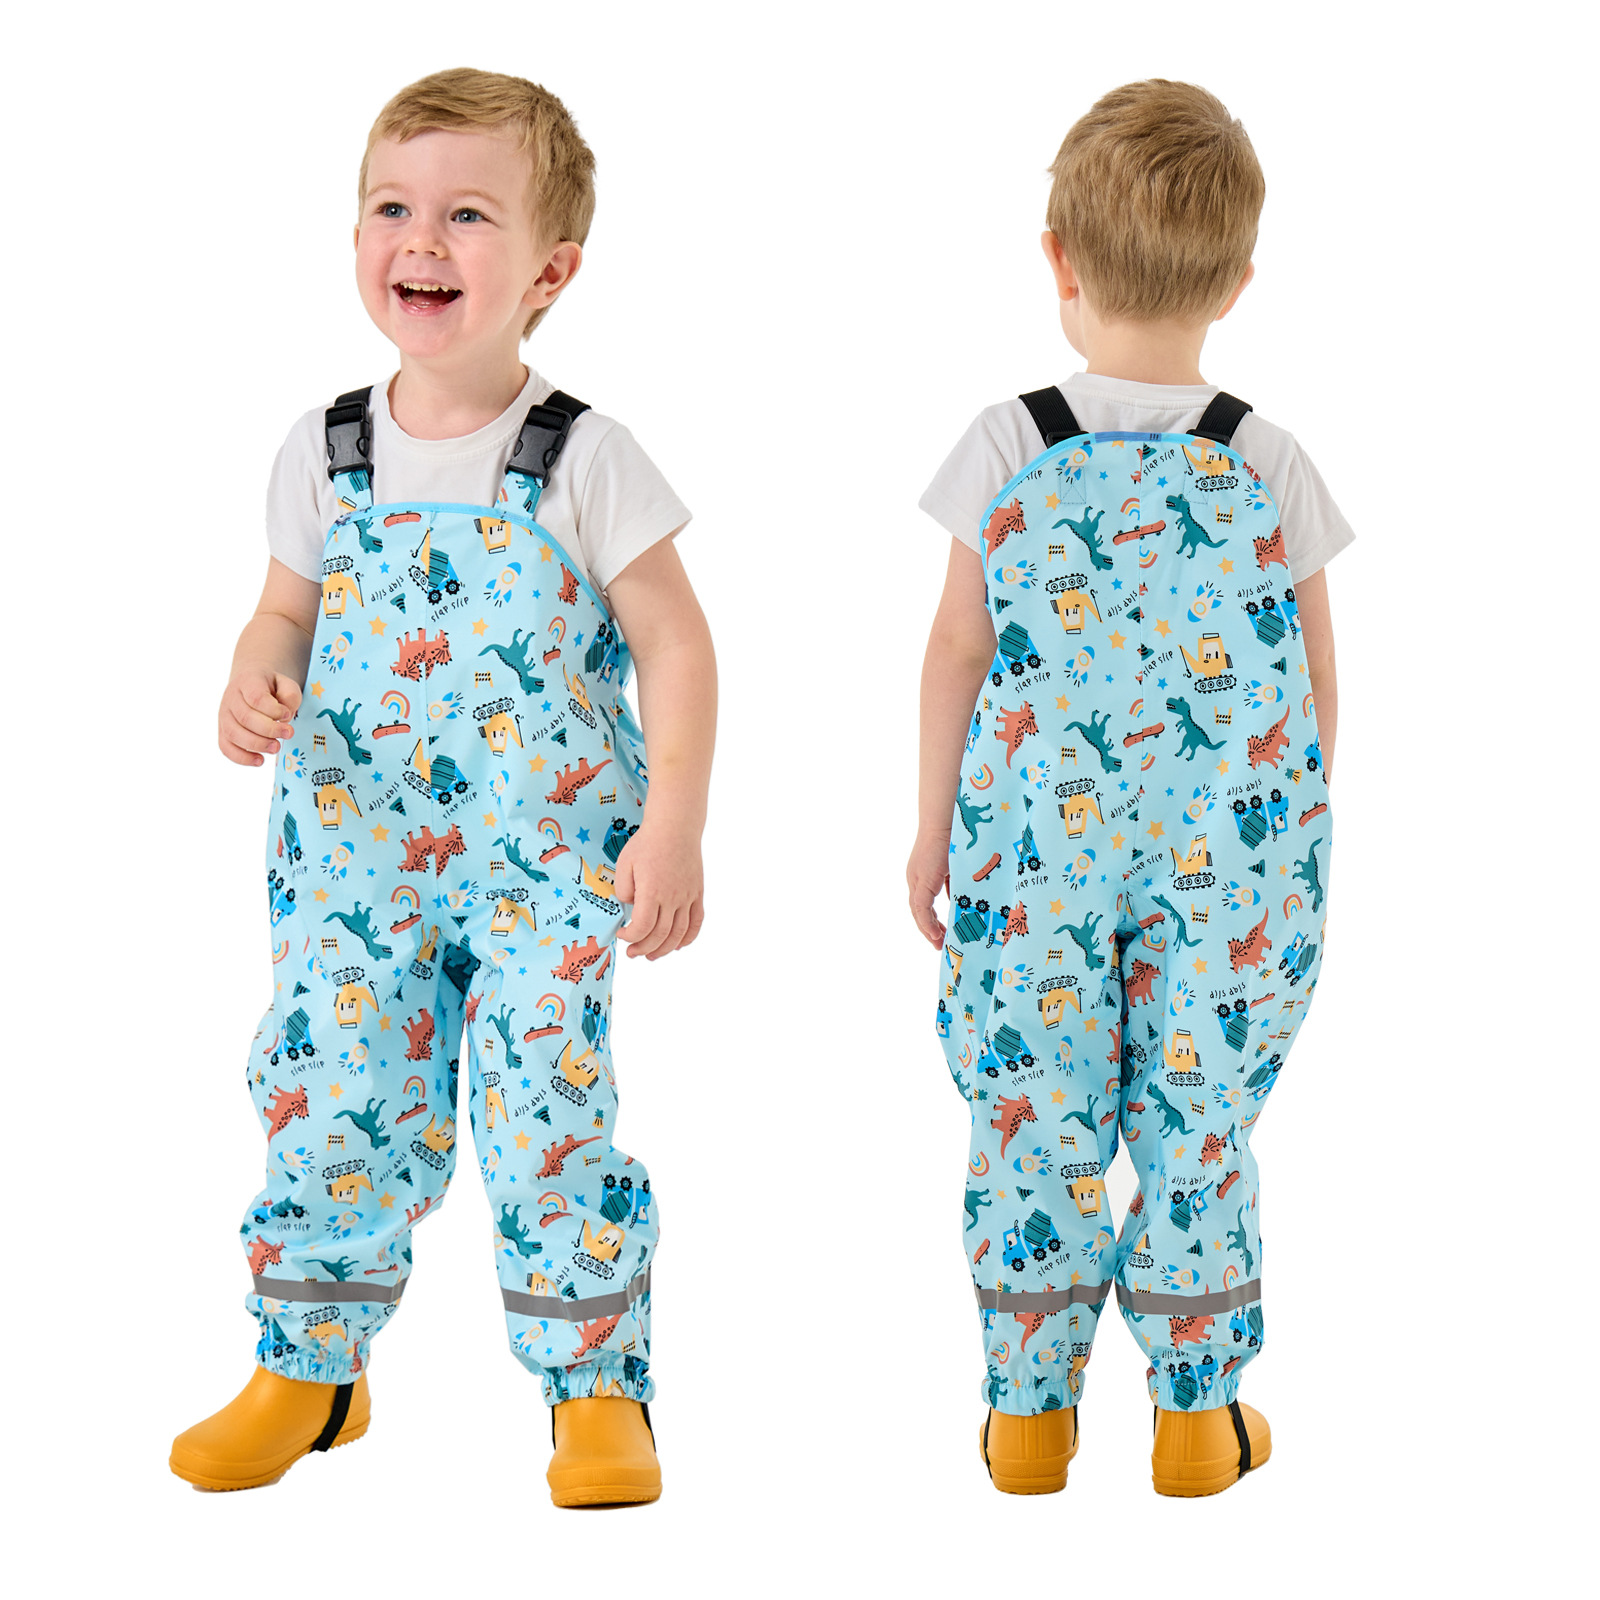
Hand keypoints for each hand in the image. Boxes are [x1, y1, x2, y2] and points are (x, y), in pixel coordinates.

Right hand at [220, 668, 301, 766]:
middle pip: (245, 717)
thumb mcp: (286, 684)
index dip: (274, 710)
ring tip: (276, 748)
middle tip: (288, 734)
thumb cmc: (272, 688)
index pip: (256, 698)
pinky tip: (260, 761)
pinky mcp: (223, 731)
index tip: (288, 715)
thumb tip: (285, 716)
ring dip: (257, 744)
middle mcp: (231, 698)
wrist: (251, 685)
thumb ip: (290, 696)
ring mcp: (224, 715)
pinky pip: (226, 747)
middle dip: (269, 730)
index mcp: (247, 682)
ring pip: (233, 734)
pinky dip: (242, 758)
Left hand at [614, 822, 703, 959]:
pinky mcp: (697, 893)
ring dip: (664, 949)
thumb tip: (630, 906)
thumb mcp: (624, 864)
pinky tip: (678, 945)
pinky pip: (696, 922)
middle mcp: (672, 898)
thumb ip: (623, 890)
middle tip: (633, 953)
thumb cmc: (647, 843)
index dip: (630, 937)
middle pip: (660, 935)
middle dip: (643, 948)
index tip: (622, 934)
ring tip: (652, 955)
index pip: (642, 927)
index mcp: (652, 892)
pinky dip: (689, 938)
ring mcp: (687, 897)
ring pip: (679, 934)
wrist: (675, 827)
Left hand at [907, 828, 951, 947]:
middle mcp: (915, 878)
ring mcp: (916, 879)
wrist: (949, 820)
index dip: (931, 920)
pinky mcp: (921, 881)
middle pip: (919, 911)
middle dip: (929, 929)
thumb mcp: (956, 866)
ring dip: (928, 930)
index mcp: (923, 874)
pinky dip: (927, 923)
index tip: (941, 933)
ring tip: (939, 944)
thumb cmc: (955, 837)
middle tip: (940, 944)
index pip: (924, 903)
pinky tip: (935, 934)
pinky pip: (921, 909)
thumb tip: (958, 900)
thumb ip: (954, 883)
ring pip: (918, 912)